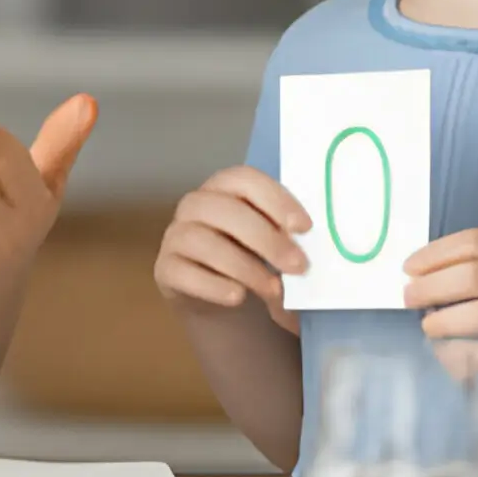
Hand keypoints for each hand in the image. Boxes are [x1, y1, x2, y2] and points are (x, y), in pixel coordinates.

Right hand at [154, 166, 308, 336]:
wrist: (222, 296)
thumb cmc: (254, 258)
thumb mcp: (273, 244)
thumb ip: (288, 239)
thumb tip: (312, 253)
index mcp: (225, 187)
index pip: (244, 179)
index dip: (274, 199)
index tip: (304, 227)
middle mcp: (195, 205)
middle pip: (225, 210)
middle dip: (266, 239)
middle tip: (297, 266)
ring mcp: (176, 236)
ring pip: (204, 242)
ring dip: (245, 267)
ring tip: (274, 290)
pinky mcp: (165, 269)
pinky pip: (184, 273)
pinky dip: (214, 286)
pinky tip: (238, 297)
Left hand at [403, 229, 477, 394]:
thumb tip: (434, 271)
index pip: (476, 242)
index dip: (436, 252)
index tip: (410, 265)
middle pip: (472, 276)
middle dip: (430, 286)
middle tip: (408, 297)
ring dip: (443, 322)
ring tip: (427, 326)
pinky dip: (467, 356)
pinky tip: (451, 357)